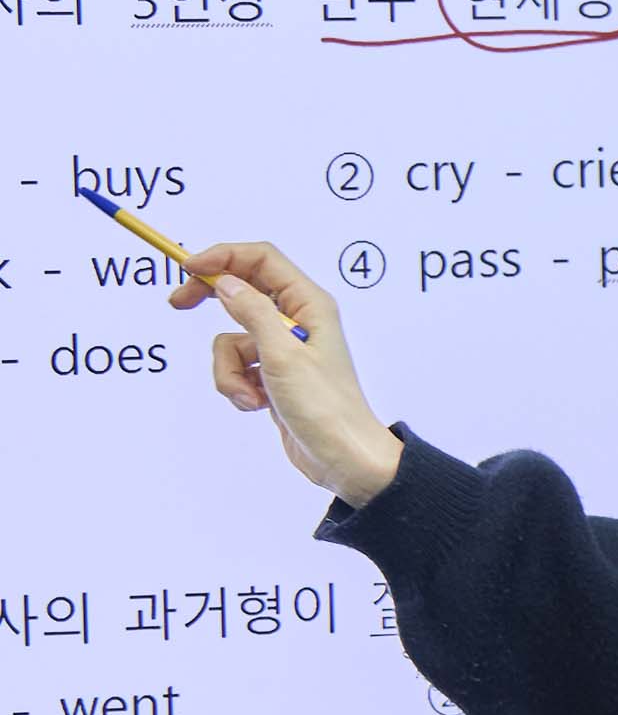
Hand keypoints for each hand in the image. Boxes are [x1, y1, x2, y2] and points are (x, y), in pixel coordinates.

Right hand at [176, 240, 403, 504]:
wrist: (342, 458)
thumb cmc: (324, 408)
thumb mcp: (283, 357)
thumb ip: (252, 314)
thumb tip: (226, 283)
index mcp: (309, 305)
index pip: (262, 259)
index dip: (223, 256)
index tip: (188, 267)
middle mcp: (298, 320)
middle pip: (241, 289)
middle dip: (210, 299)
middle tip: (178, 303)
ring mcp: (283, 349)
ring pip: (230, 338)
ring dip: (228, 368)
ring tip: (250, 394)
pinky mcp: (272, 374)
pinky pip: (236, 367)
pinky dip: (237, 386)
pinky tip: (257, 406)